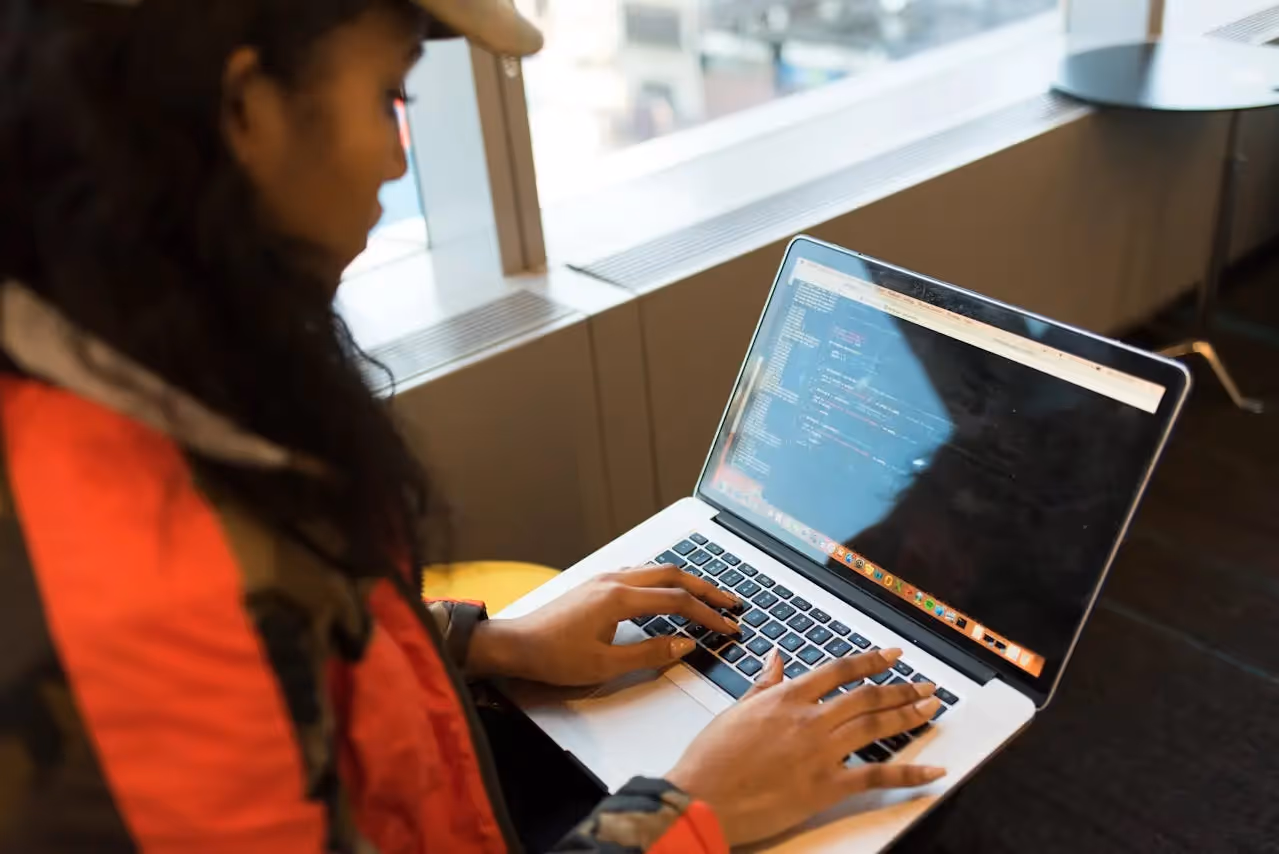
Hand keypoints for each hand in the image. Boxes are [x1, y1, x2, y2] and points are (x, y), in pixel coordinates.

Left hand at [467, 565, 743, 685]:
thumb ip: (649, 653)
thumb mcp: (605, 665)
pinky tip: (669, 591)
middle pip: (673, 575)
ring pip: (657, 570)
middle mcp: (615, 581)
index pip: (677, 601)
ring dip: (686, 582)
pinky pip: (641, 574)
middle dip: (706, 588)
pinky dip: (665, 580)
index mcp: (620, 598)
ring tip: (708, 596)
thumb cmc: (553, 656)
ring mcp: (605, 579)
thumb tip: (684, 644)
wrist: (514, 645)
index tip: (728, 626)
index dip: (707, 614)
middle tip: (731, 602)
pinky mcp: (597, 584)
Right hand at [666, 648, 945, 846]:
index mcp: (786, 697)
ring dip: (909, 716)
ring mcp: (820, 752)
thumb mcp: (735, 711)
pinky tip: (933, 770)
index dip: (871, 661)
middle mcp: (809, 719)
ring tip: (931, 708)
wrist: (701, 797)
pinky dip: (910, 774)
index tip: (893, 656)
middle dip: (901, 689)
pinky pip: (877, 776)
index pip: (839, 671)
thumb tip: (777, 658)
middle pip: (867, 697)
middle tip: (925, 685)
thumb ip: (763, 685)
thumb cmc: (710, 758)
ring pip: (876, 726)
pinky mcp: (826, 787)